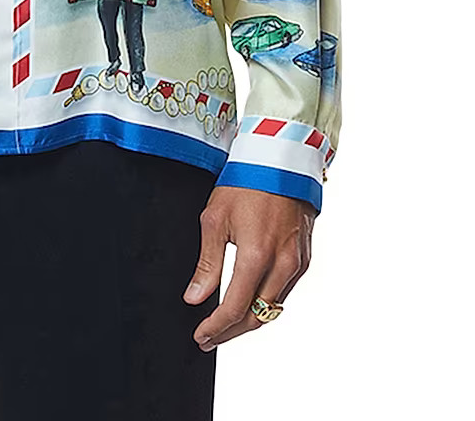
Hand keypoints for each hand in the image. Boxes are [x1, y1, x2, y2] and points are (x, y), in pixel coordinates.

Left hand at [183, 185, 314, 350]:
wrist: (280, 160)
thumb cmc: (245, 182)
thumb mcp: (215, 218)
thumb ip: (208, 263)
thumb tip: (195, 298)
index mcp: (257, 256)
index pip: (236, 309)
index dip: (216, 328)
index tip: (200, 338)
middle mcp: (283, 265)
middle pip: (257, 317)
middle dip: (231, 332)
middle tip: (209, 339)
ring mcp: (298, 263)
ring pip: (273, 308)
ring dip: (249, 320)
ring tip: (225, 323)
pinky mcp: (305, 258)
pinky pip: (285, 291)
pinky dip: (265, 302)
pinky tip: (249, 300)